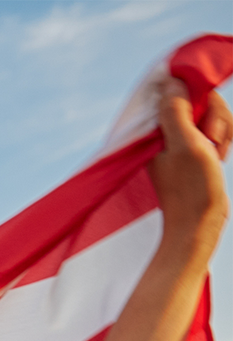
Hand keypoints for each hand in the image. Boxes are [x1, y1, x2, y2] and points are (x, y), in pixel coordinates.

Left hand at [150, 83, 229, 253]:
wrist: (199, 223)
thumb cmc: (191, 187)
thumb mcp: (185, 144)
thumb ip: (175, 112)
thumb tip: (170, 80)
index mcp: (154, 129)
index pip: (177, 90)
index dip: (199, 98)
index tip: (205, 125)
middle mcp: (164, 132)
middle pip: (199, 99)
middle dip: (214, 117)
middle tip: (209, 142)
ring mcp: (180, 140)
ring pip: (211, 114)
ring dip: (221, 130)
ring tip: (215, 154)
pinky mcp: (194, 148)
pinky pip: (215, 129)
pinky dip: (222, 140)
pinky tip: (219, 157)